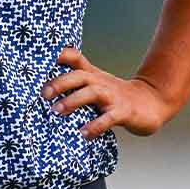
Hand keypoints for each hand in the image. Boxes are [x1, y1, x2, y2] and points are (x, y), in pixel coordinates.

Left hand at [43, 47, 176, 138]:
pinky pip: (108, 118)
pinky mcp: (124, 112)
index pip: (74, 58)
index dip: (58, 55)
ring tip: (56, 112)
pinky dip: (95, 125)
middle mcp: (100, 82)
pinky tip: (83, 133)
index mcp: (90, 74)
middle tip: (43, 94)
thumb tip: (40, 86)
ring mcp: (112, 97)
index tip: (37, 59)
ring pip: (92, 93)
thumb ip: (71, 81)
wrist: (152, 102)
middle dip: (60, 83)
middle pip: (79, 75)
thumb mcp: (93, 83)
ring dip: (73, 101)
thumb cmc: (113, 94)